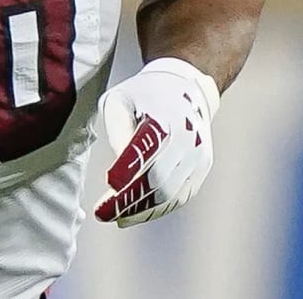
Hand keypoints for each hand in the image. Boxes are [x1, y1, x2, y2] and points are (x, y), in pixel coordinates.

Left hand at [93, 57, 220, 227]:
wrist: (186, 87)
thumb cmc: (145, 93)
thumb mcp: (121, 98)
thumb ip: (118, 127)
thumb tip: (119, 161)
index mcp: (166, 114)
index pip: (147, 145)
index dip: (128, 166)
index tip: (109, 183)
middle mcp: (188, 137)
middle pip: (158, 177)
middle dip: (129, 198)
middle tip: (102, 212)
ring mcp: (198, 155)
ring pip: (170, 193)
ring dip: (141, 209)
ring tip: (113, 216)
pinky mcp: (201, 168)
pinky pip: (179, 196)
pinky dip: (156, 208)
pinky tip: (133, 213)